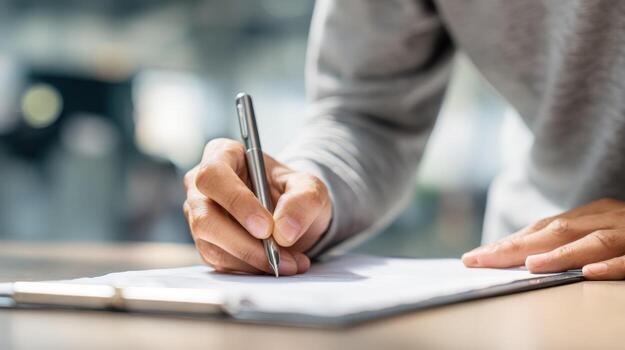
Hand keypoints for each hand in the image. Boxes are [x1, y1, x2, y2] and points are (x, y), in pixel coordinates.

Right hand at [183, 138, 332, 275]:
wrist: (292, 215)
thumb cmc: (294, 192)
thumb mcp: (311, 188)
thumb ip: (303, 201)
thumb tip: (283, 230)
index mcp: (222, 155)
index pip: (214, 176)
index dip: (237, 203)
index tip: (266, 228)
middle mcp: (202, 186)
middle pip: (205, 217)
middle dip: (243, 242)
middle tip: (277, 255)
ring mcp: (200, 216)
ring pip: (211, 245)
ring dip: (252, 260)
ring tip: (289, 263)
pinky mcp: (207, 243)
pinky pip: (220, 263)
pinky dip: (250, 269)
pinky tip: (278, 265)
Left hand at [462, 198, 624, 279]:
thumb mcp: (597, 232)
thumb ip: (566, 242)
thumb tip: (520, 257)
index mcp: (590, 215)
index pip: (540, 229)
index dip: (506, 243)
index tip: (474, 258)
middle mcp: (607, 218)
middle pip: (555, 231)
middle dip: (515, 247)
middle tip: (480, 261)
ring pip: (595, 241)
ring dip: (561, 254)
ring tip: (530, 265)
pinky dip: (613, 264)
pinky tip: (591, 272)